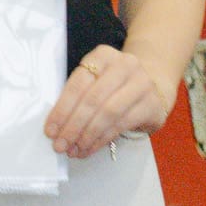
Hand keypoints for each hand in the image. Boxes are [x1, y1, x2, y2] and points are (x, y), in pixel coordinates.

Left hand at [45, 45, 171, 159]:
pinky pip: (122, 124)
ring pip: (107, 113)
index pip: (78, 83)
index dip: (61, 109)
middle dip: (73, 126)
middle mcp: (124, 65)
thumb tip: (56, 127)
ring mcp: (141, 83)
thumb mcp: (96, 79)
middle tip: (60, 145)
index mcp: (103, 55)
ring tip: (74, 150)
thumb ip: (78, 96)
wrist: (155, 80)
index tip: (50, 131)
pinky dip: (102, 139)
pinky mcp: (152, 104)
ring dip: (87, 135)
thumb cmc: (115, 84)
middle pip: (92, 100)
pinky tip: (90, 148)